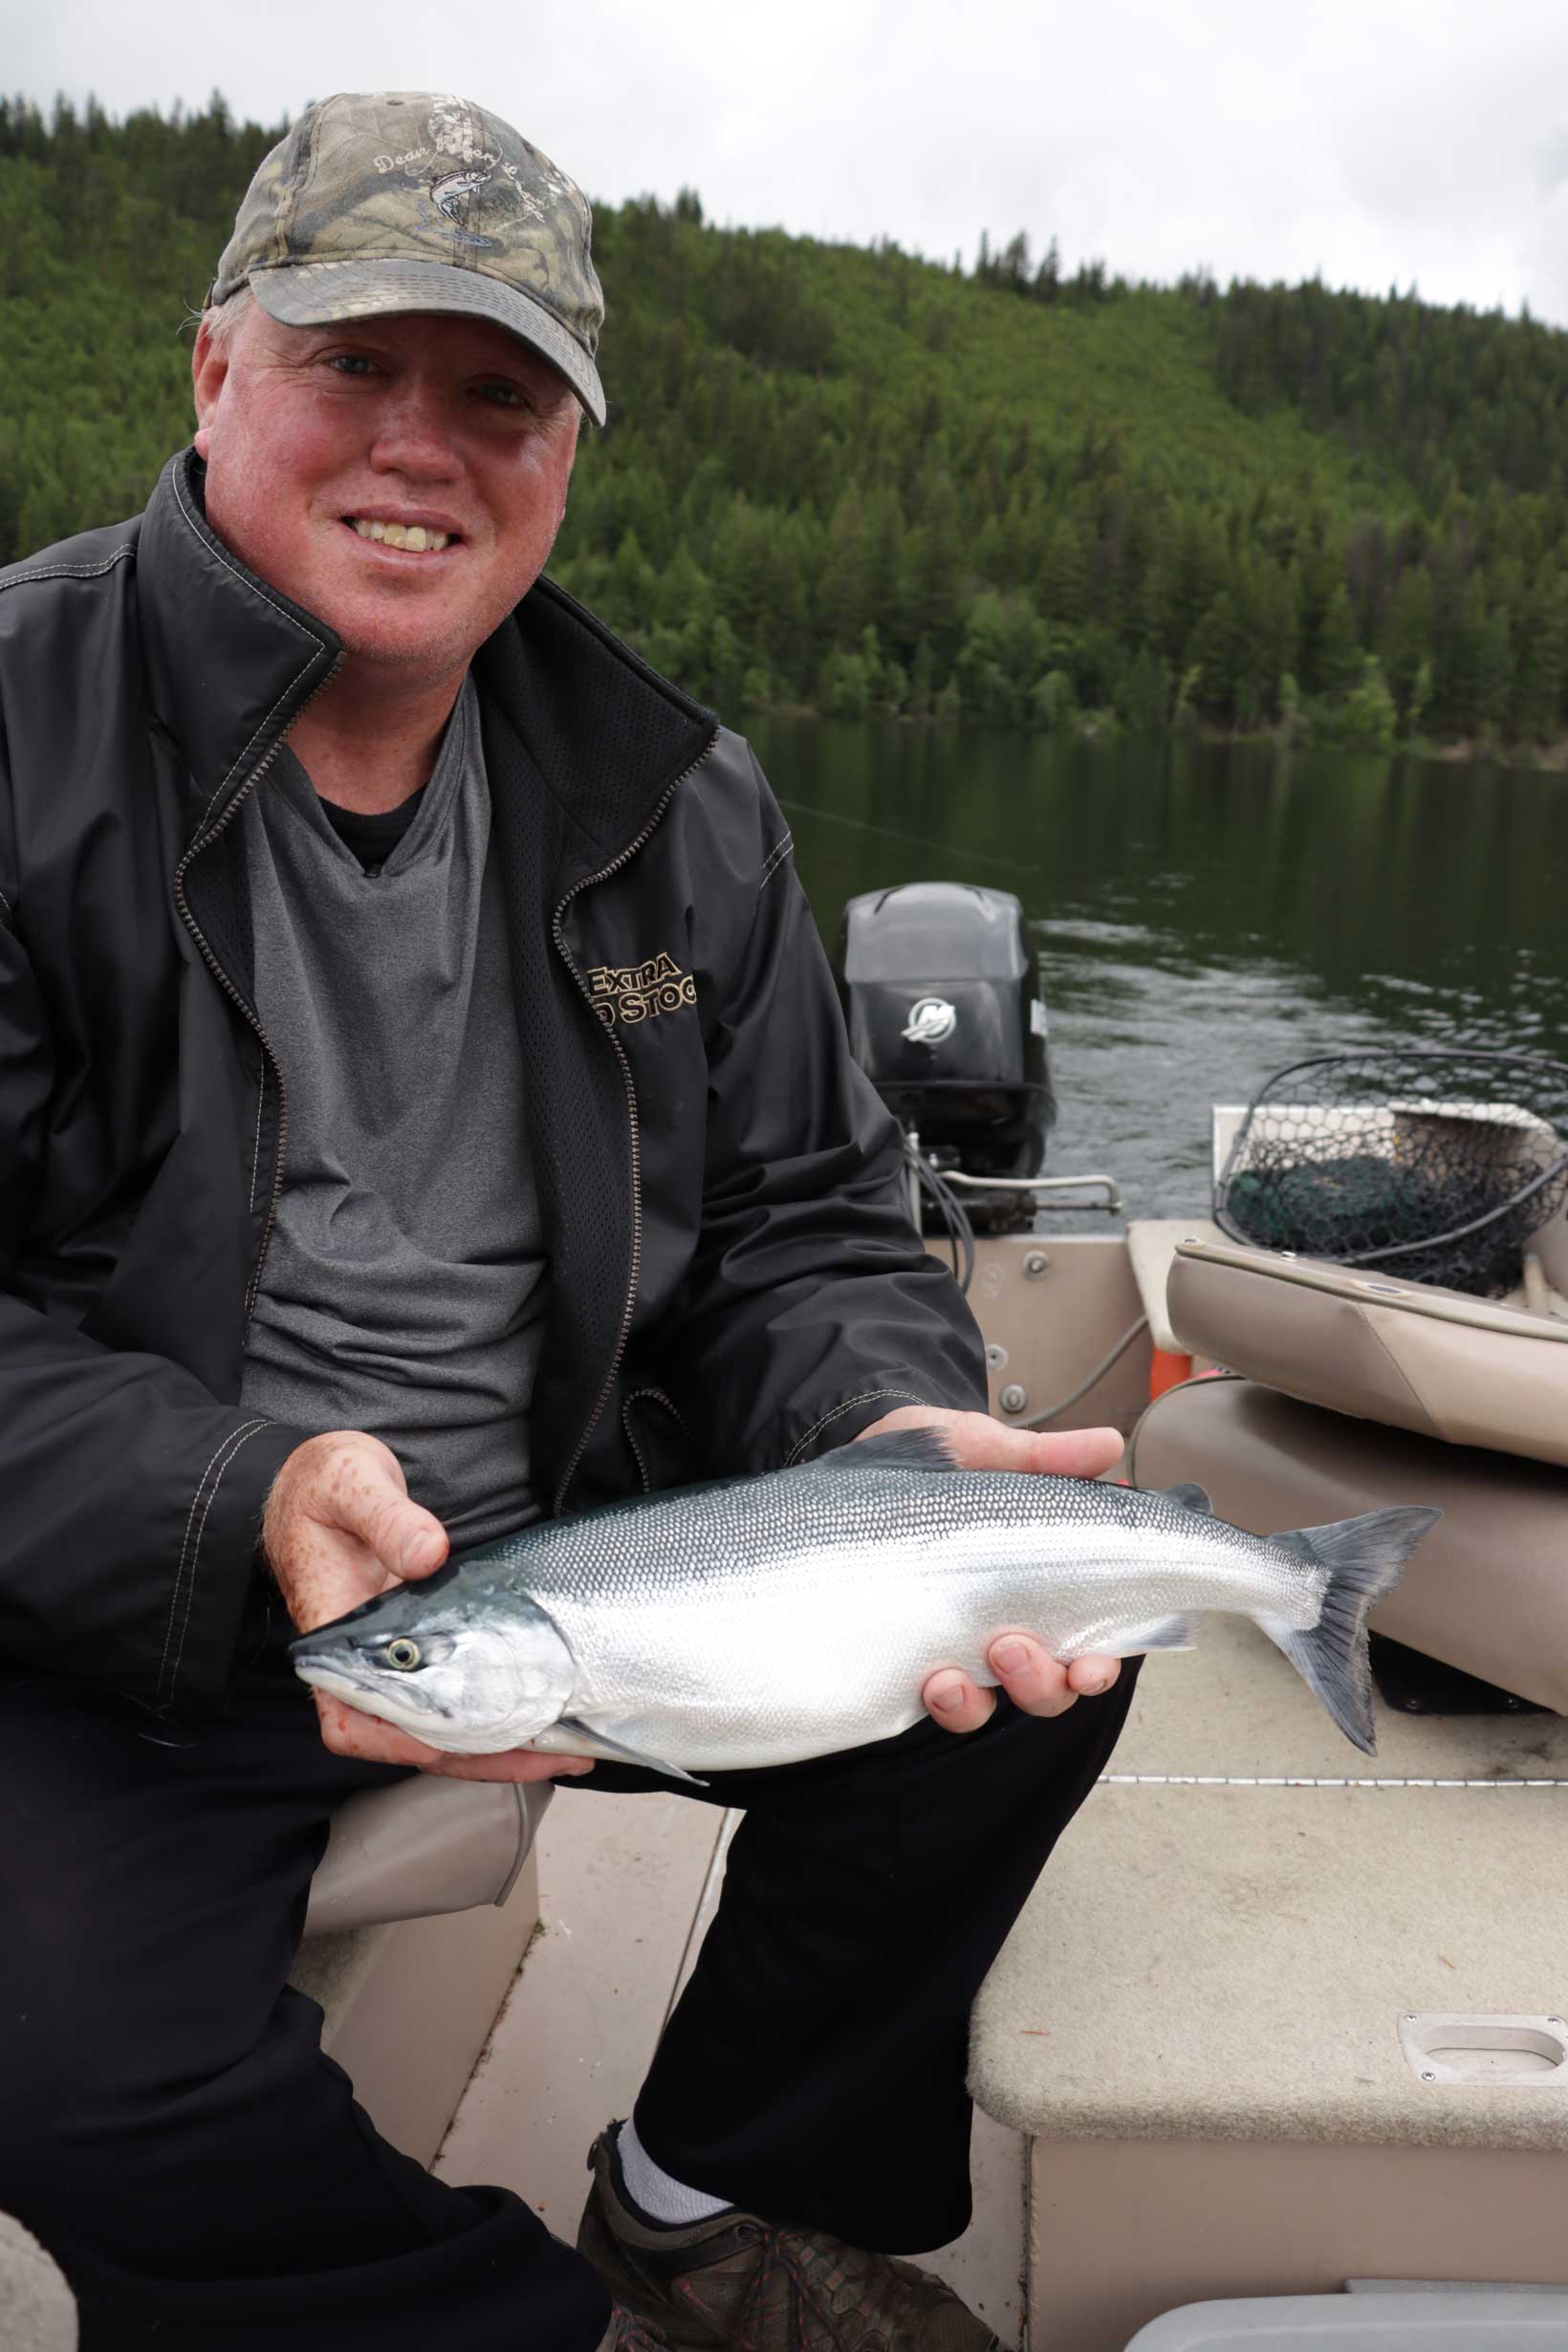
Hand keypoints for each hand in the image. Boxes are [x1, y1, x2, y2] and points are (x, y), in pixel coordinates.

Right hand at [262, 1430, 592, 1782]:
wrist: (326, 1480)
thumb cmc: (326, 1485)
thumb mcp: (352, 1484)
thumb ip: (388, 1518)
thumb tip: (429, 1553)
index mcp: (331, 1636)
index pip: (350, 1719)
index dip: (399, 1740)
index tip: (453, 1741)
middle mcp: (362, 1662)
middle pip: (411, 1738)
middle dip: (480, 1756)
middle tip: (552, 1756)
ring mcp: (394, 1660)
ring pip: (441, 1727)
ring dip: (499, 1743)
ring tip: (565, 1747)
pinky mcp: (422, 1648)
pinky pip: (456, 1694)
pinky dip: (498, 1711)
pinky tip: (544, 1712)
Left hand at [853, 1405, 1124, 1733]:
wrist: (859, 1450)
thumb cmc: (931, 1456)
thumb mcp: (987, 1448)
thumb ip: (1045, 1458)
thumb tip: (1109, 1445)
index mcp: (1043, 1574)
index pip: (1094, 1633)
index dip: (1104, 1659)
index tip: (1093, 1662)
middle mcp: (1010, 1618)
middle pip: (1054, 1683)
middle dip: (1045, 1683)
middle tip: (1012, 1648)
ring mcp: (962, 1638)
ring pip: (997, 1699)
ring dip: (987, 1699)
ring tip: (956, 1674)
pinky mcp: (915, 1651)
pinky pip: (942, 1699)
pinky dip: (946, 1701)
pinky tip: (931, 1682)